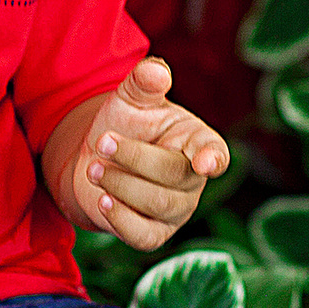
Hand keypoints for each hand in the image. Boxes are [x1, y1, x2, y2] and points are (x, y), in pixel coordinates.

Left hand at [68, 58, 230, 250]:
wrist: (96, 159)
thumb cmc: (125, 124)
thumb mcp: (131, 98)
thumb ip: (144, 82)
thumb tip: (155, 71)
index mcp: (198, 142)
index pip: (214, 153)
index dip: (212, 158)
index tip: (206, 163)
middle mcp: (194, 180)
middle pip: (174, 175)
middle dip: (134, 158)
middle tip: (102, 141)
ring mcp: (177, 210)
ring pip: (156, 204)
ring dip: (121, 184)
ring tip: (94, 167)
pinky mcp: (153, 234)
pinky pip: (143, 235)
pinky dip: (121, 219)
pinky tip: (103, 200)